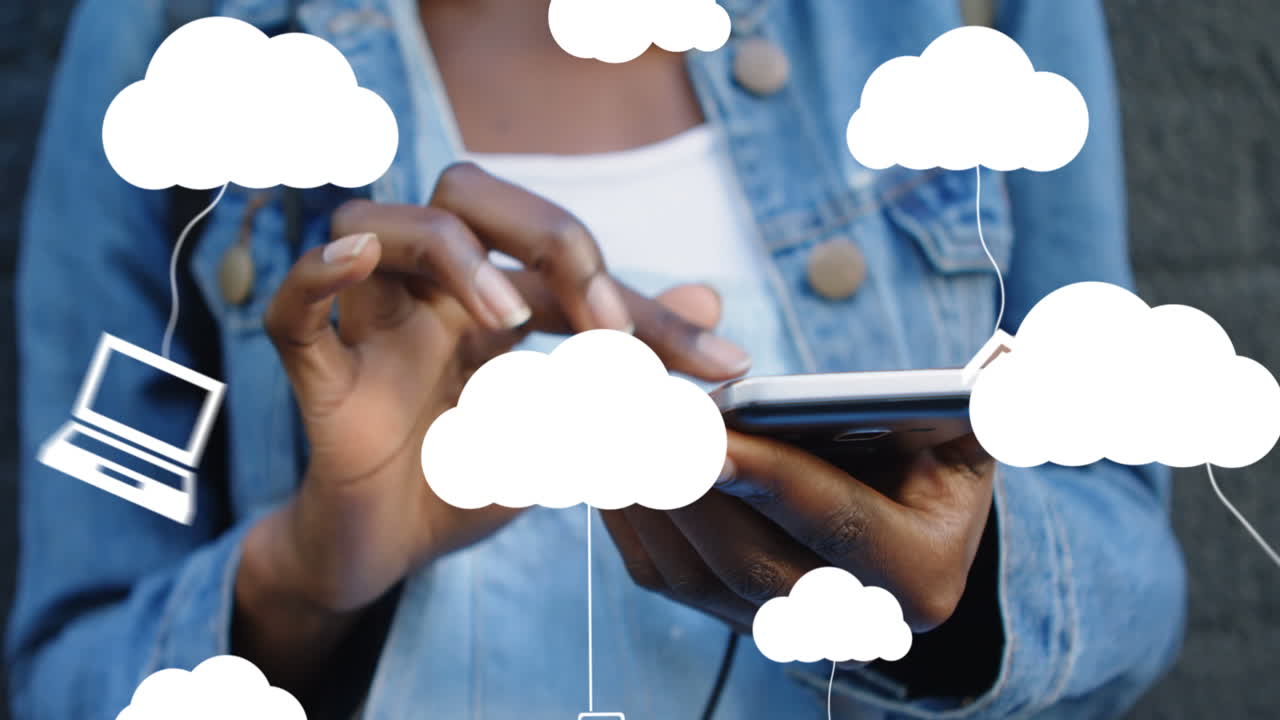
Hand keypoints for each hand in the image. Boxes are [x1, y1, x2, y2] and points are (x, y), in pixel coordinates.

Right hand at [235, 163, 751, 678]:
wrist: (382, 556)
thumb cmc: (461, 484)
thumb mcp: (564, 435)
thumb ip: (626, 375)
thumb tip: (713, 304)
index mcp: (487, 302)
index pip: (567, 269)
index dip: (647, 309)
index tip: (720, 367)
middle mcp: (429, 295)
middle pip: (467, 196)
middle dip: (548, 235)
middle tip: (607, 322)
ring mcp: (370, 328)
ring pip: (381, 222)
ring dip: (452, 254)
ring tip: (507, 321)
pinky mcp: (320, 379)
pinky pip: (294, 312)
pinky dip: (319, 277)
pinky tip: (358, 261)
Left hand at [602, 431, 993, 636]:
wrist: (899, 512)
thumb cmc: (929, 452)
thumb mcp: (963, 424)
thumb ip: (970, 403)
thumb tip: (984, 370)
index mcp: (919, 577)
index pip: (834, 521)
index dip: (771, 475)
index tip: (711, 430)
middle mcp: (846, 620)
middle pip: (748, 560)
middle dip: (684, 486)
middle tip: (634, 420)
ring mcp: (778, 627)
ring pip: (692, 575)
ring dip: (642, 498)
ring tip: (606, 426)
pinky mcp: (724, 615)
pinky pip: (661, 574)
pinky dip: (626, 517)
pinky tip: (604, 458)